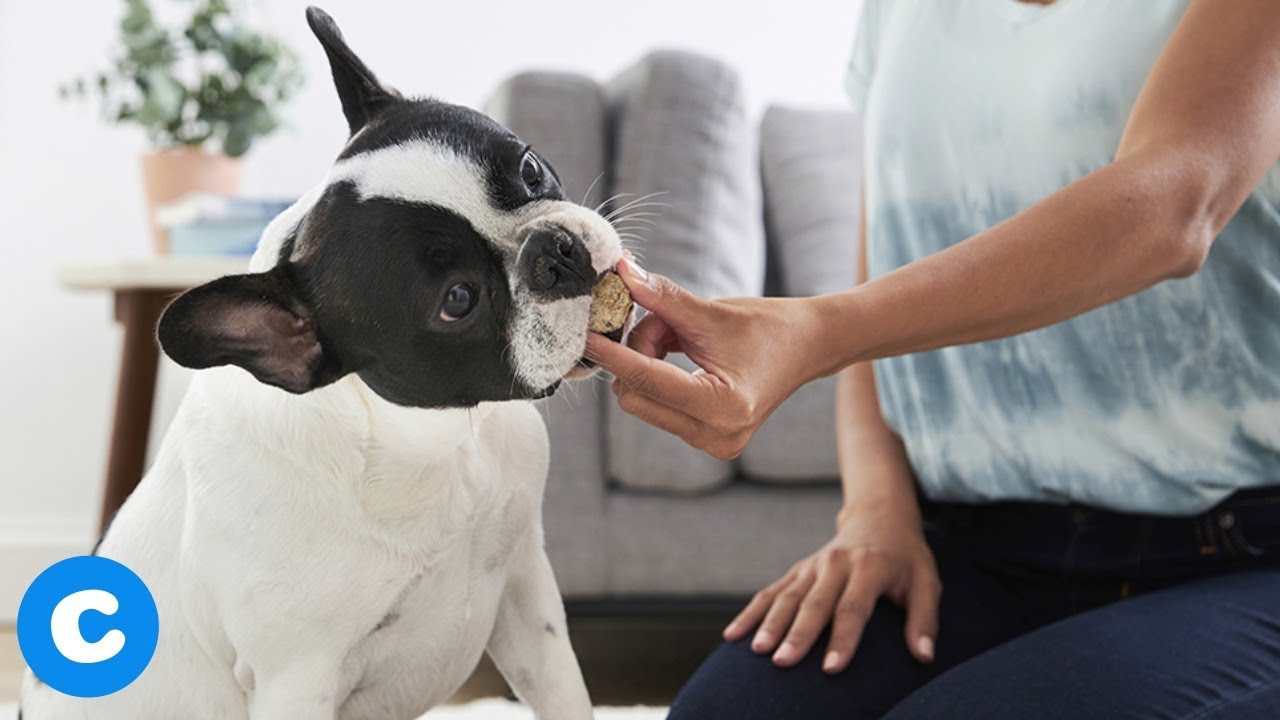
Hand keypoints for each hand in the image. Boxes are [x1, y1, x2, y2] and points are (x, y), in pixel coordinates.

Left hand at [584, 257, 828, 459]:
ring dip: (647, 362)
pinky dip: (657, 375)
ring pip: (643, 399)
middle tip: (665, 319)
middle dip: (638, 352)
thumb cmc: (769, 327)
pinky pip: (657, 406)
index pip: (648, 380)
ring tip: (682, 336)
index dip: (612, 355)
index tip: (585, 337)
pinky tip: (683, 353)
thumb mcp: (711, 312)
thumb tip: (621, 275)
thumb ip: (661, 298)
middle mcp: (715, 436)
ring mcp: (710, 443)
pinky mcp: (704, 438)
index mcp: (723, 408)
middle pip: (636, 395)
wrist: (809, 347)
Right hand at [723, 498, 940, 672]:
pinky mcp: (798, 570)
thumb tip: (924, 656)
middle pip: (814, 604)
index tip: (831, 669)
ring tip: (757, 651)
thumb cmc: (906, 559)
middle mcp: (836, 563)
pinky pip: (770, 592)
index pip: (853, 608)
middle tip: (782, 662)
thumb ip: (925, 619)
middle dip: (797, 635)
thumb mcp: (927, 582)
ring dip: (770, 624)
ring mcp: (812, 566)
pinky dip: (751, 613)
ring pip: (787, 597)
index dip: (842, 639)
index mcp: (869, 566)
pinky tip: (733, 636)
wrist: (878, 518)